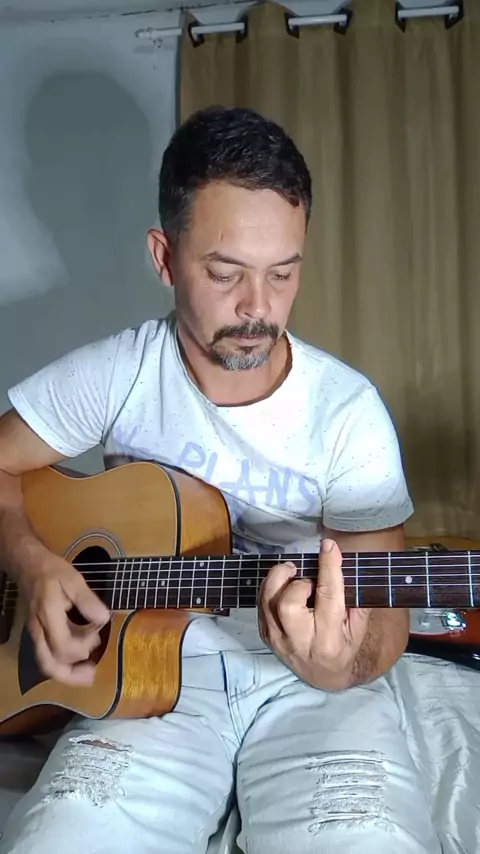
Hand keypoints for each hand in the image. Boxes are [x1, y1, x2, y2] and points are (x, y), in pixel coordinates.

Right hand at [19, 551, 110, 685]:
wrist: (28, 566)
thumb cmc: (51, 571)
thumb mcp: (73, 579)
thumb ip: (88, 600)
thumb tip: (104, 619)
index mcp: (48, 615)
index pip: (63, 645)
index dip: (84, 644)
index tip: (99, 629)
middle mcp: (39, 630)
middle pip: (50, 664)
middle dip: (72, 674)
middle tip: (93, 674)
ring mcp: (36, 634)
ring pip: (47, 664)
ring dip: (68, 673)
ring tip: (88, 673)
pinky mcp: (39, 635)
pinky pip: (48, 656)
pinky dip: (63, 664)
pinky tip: (79, 660)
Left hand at [258, 539, 370, 689]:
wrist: (324, 676)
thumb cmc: (343, 646)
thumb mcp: (358, 627)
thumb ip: (354, 598)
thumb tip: (343, 563)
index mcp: (329, 639)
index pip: (327, 597)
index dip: (328, 567)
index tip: (328, 546)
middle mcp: (301, 642)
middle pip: (288, 602)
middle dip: (297, 581)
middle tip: (307, 577)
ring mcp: (278, 640)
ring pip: (268, 601)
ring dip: (279, 579)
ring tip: (293, 574)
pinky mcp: (265, 636)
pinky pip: (261, 604)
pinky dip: (271, 588)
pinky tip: (284, 587)